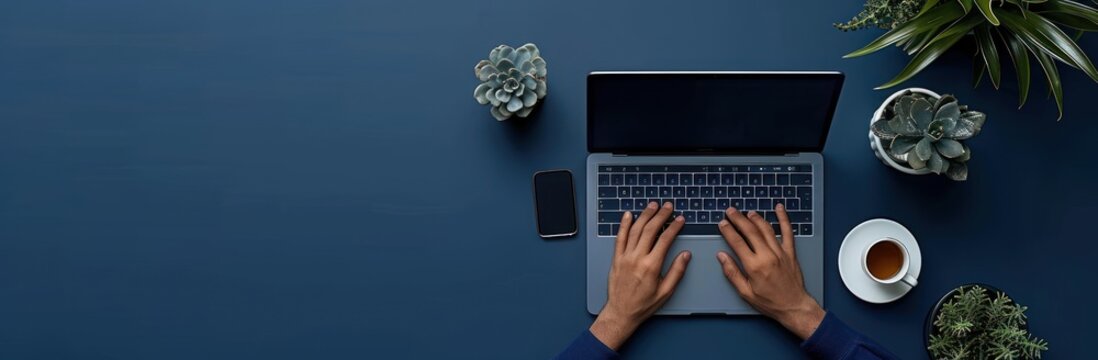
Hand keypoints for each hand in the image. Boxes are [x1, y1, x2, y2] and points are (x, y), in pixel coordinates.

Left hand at [590, 202, 690, 349]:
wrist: (621, 313)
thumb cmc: (643, 304)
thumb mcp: (666, 291)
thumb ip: (677, 271)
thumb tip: (686, 255)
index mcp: (651, 266)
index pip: (665, 239)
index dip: (674, 226)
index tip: (680, 219)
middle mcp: (637, 258)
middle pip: (650, 230)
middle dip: (660, 215)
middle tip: (668, 206)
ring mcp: (624, 257)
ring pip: (635, 230)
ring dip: (644, 215)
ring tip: (652, 206)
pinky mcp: (616, 258)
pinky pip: (619, 238)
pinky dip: (623, 225)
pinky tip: (628, 215)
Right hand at [716, 204, 824, 339]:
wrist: (794, 306)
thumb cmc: (770, 302)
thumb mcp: (745, 292)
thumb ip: (732, 273)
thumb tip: (722, 257)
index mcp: (754, 266)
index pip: (737, 242)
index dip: (728, 231)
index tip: (722, 223)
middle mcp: (767, 256)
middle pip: (750, 232)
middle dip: (739, 219)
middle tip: (730, 211)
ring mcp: (780, 252)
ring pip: (766, 229)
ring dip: (756, 218)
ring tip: (747, 212)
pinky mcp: (791, 252)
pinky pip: (788, 232)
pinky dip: (784, 218)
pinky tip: (780, 208)